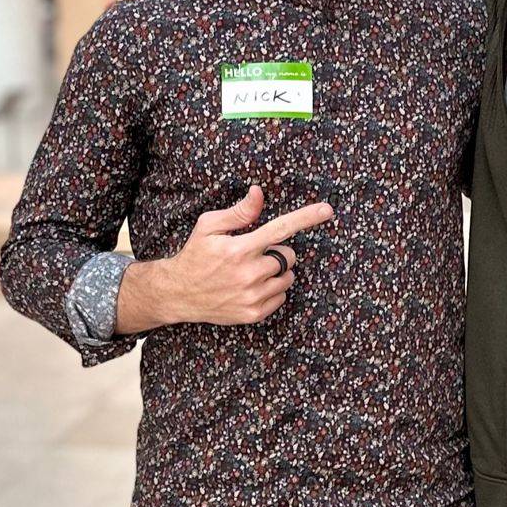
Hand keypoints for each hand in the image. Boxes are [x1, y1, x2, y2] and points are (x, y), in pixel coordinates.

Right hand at [139, 183, 334, 327]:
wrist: (179, 293)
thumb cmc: (195, 255)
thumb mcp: (208, 226)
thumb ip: (238, 212)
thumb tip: (259, 193)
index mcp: (239, 249)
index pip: (280, 228)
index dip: (306, 218)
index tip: (327, 210)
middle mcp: (248, 274)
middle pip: (287, 256)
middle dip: (277, 251)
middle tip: (254, 253)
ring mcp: (252, 297)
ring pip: (287, 278)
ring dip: (276, 271)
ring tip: (251, 271)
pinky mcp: (253, 314)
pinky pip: (281, 297)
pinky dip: (272, 290)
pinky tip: (251, 287)